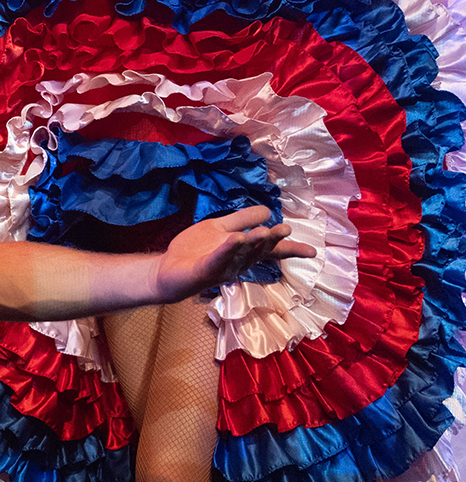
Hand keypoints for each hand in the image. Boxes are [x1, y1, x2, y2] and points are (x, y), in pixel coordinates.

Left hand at [155, 206, 314, 300]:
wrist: (169, 269)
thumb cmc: (197, 250)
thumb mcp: (222, 229)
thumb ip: (243, 220)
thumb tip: (268, 211)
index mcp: (244, 252)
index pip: (271, 250)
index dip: (291, 250)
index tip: (313, 251)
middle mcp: (238, 262)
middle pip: (260, 251)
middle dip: (272, 241)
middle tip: (285, 229)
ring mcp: (223, 267)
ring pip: (242, 254)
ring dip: (253, 243)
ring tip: (265, 231)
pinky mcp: (206, 270)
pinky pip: (219, 258)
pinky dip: (228, 249)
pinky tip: (237, 239)